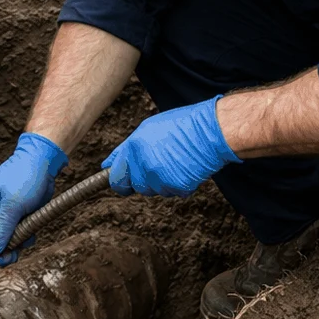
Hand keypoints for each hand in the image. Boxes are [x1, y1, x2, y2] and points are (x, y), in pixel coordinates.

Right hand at [0, 132, 68, 270]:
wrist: (44, 160)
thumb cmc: (27, 176)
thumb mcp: (14, 205)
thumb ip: (1, 229)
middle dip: (0, 250)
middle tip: (12, 258)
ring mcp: (1, 211)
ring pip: (3, 238)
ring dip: (14, 243)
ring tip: (26, 238)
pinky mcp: (15, 213)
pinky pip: (14, 232)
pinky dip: (22, 236)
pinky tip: (30, 232)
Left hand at [102, 96, 239, 196]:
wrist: (212, 131)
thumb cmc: (181, 126)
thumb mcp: (147, 129)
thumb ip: (125, 150)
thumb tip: (106, 165)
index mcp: (133, 149)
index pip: (115, 178)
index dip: (120, 180)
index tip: (124, 181)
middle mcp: (144, 165)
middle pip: (136, 187)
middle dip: (143, 180)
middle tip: (159, 165)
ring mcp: (160, 178)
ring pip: (154, 190)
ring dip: (162, 182)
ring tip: (175, 161)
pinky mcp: (177, 187)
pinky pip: (173, 192)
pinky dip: (179, 184)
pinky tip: (186, 167)